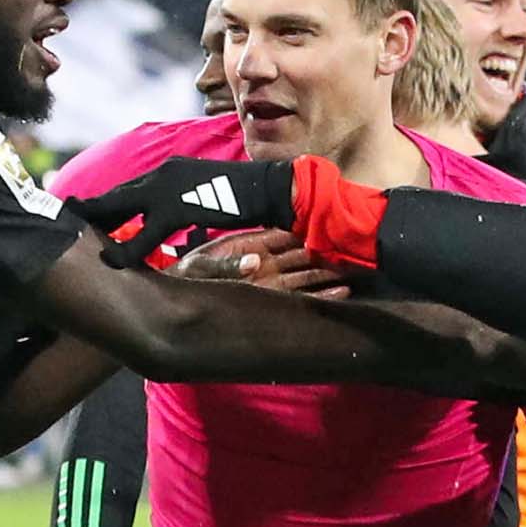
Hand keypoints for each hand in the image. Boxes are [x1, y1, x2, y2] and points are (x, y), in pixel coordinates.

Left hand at [66, 158, 297, 267]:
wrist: (272, 189)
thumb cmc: (245, 197)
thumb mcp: (206, 197)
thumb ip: (183, 206)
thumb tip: (172, 222)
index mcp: (169, 171)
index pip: (129, 189)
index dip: (106, 203)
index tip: (83, 212)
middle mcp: (164, 174)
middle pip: (118, 196)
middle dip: (92, 210)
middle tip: (66, 220)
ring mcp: (170, 188)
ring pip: (125, 210)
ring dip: (101, 226)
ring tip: (77, 241)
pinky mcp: (180, 206)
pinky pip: (148, 232)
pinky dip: (130, 248)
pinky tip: (116, 261)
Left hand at [172, 229, 352, 298]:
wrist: (170, 301)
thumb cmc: (183, 279)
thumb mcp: (200, 267)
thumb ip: (227, 264)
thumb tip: (257, 262)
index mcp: (247, 245)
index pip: (283, 236)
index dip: (305, 231)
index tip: (327, 226)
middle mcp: (262, 262)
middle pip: (301, 256)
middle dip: (325, 254)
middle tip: (352, 251)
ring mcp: (268, 281)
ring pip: (306, 275)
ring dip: (328, 274)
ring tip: (355, 273)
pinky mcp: (268, 299)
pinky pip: (299, 298)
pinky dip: (321, 296)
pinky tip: (342, 294)